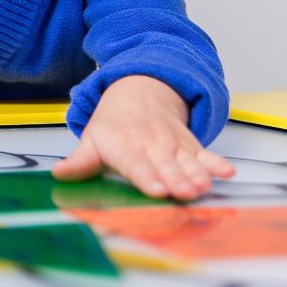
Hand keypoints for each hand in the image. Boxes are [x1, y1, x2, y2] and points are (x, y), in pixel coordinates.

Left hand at [52, 75, 234, 199]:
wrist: (140, 92)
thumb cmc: (113, 125)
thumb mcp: (91, 139)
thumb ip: (80, 161)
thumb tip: (59, 173)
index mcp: (124, 147)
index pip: (136, 165)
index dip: (147, 178)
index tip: (156, 190)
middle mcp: (151, 146)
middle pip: (165, 166)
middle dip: (175, 180)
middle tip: (184, 194)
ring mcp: (173, 145)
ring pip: (187, 161)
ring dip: (197, 174)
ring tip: (204, 187)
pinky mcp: (190, 146)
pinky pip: (204, 154)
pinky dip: (216, 162)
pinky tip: (227, 172)